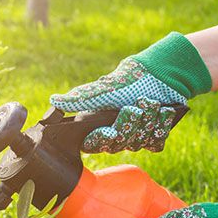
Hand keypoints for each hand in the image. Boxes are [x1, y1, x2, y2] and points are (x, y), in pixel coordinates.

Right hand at [50, 32, 210, 152]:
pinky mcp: (154, 135)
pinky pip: (156, 143)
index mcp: (100, 125)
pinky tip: (164, 112)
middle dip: (131, 123)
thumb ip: (80, 97)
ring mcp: (136, 136)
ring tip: (152, 103)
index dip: (103, 139)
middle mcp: (116, 133)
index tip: (110, 130)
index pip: (95, 144)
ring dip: (148, 120)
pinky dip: (161, 126)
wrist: (162, 73)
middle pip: (121, 144)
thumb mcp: (103, 89)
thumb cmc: (129, 80)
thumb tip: (53, 100)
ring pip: (139, 142)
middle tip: (136, 107)